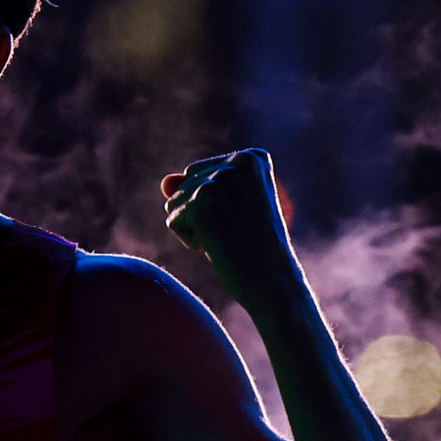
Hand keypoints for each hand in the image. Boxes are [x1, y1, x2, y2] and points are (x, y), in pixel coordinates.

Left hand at [162, 148, 296, 301]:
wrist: (274, 282)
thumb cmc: (254, 247)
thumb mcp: (227, 209)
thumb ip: (194, 187)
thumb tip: (165, 182)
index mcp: (252, 157)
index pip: (201, 173)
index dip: (216, 204)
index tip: (245, 218)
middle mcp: (238, 161)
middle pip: (186, 183)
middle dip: (201, 212)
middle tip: (236, 230)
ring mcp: (220, 180)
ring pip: (176, 202)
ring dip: (196, 227)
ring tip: (229, 238)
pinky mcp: (203, 203)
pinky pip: (174, 220)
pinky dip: (191, 240)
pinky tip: (219, 246)